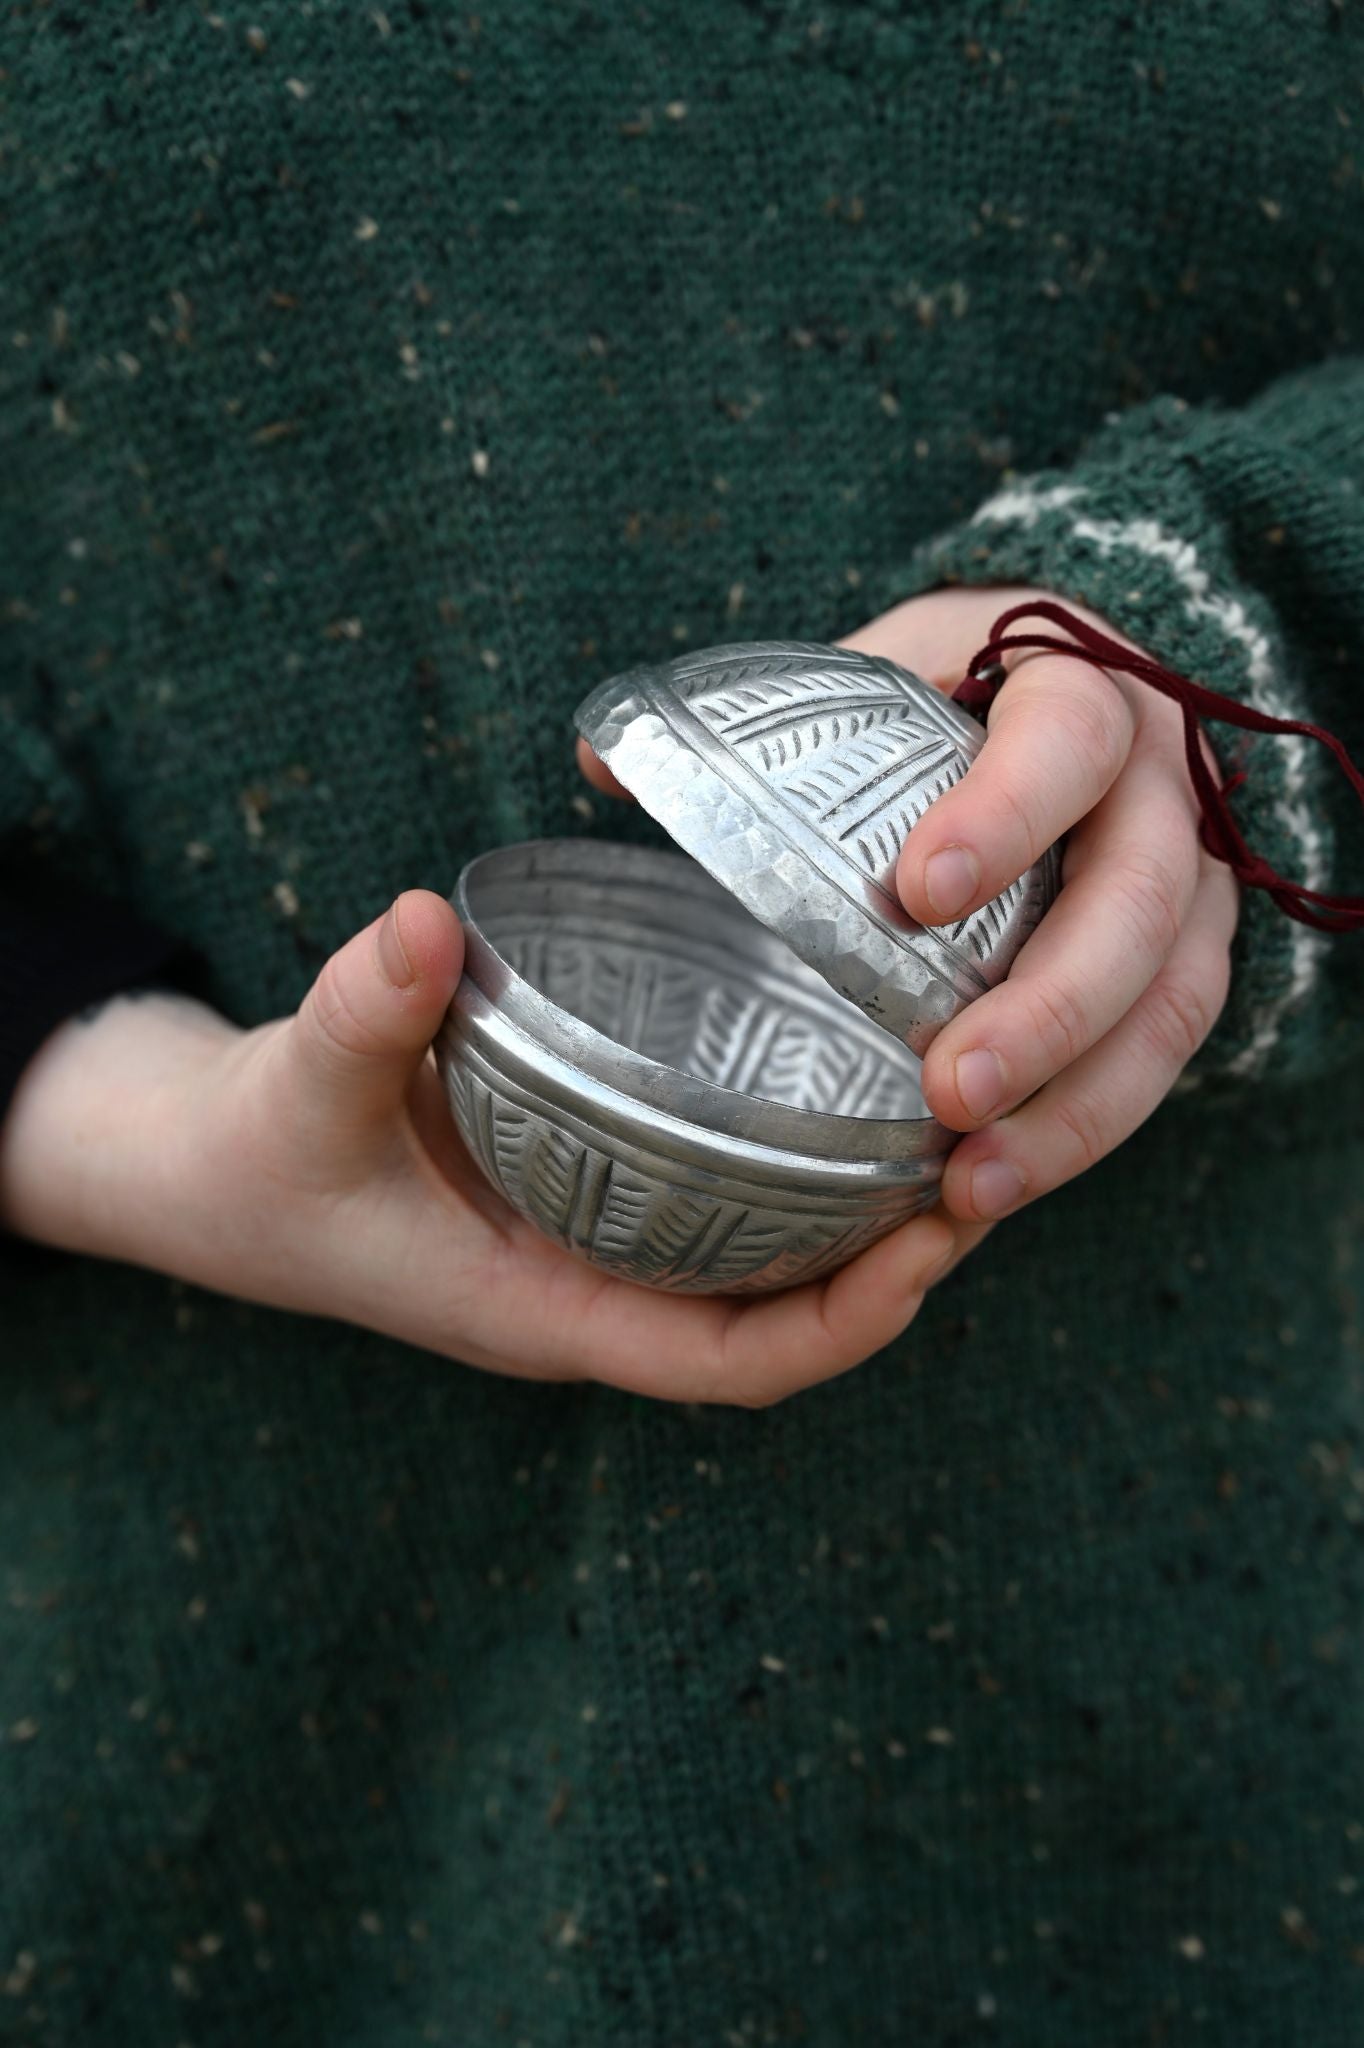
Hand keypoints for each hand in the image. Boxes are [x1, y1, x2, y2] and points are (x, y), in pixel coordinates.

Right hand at [0, 894, 980, 1405]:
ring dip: (867, 1208)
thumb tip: (421, 923)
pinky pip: (726, 1196)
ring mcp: (601, 1242)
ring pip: (767, 1258)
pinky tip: (847, 1070)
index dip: (848, 1326)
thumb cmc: (259, 1160)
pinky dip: (801, 1155)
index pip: (734, 1366)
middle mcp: (597, 1287)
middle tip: (997, 1152)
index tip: (939, 1245)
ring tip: (965, 1108)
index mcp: (548, 1313)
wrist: (214, 1164)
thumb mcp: (295, 1089)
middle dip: (898, 1261)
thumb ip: (359, 1016)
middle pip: (786, 1315)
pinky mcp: (594, 1186)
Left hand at [581, 583, 1238, 1222]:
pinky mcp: (1188, 965)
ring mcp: (1193, 885)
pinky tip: (994, 1185)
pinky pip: (1162, 1061)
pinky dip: (1085, 1129)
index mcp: (1078, 694)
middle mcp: (1159, 791)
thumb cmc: (948, 702)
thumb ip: (750, 718)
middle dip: (1050, 1009)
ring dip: (1077, 1104)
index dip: (1009, 812)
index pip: (1066, 738)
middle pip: (1138, 902)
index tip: (920, 892)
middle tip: (947, 1090)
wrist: (1070, 709)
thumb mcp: (862, 681)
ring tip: (971, 1184)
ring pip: (1169, 1004)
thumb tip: (600, 770)